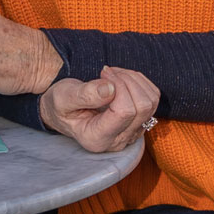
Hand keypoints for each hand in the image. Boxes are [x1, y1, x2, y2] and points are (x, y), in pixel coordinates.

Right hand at [39, 65, 159, 152]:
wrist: (63, 110)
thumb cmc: (60, 104)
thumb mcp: (63, 97)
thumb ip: (84, 95)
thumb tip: (110, 89)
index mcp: (97, 139)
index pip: (125, 111)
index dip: (119, 86)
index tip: (103, 74)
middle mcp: (118, 141)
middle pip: (143, 107)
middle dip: (127, 81)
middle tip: (107, 72)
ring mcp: (131, 133)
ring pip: (151, 101)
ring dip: (134, 79)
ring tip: (114, 74)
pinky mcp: (139, 122)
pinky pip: (153, 97)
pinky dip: (140, 81)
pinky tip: (122, 79)